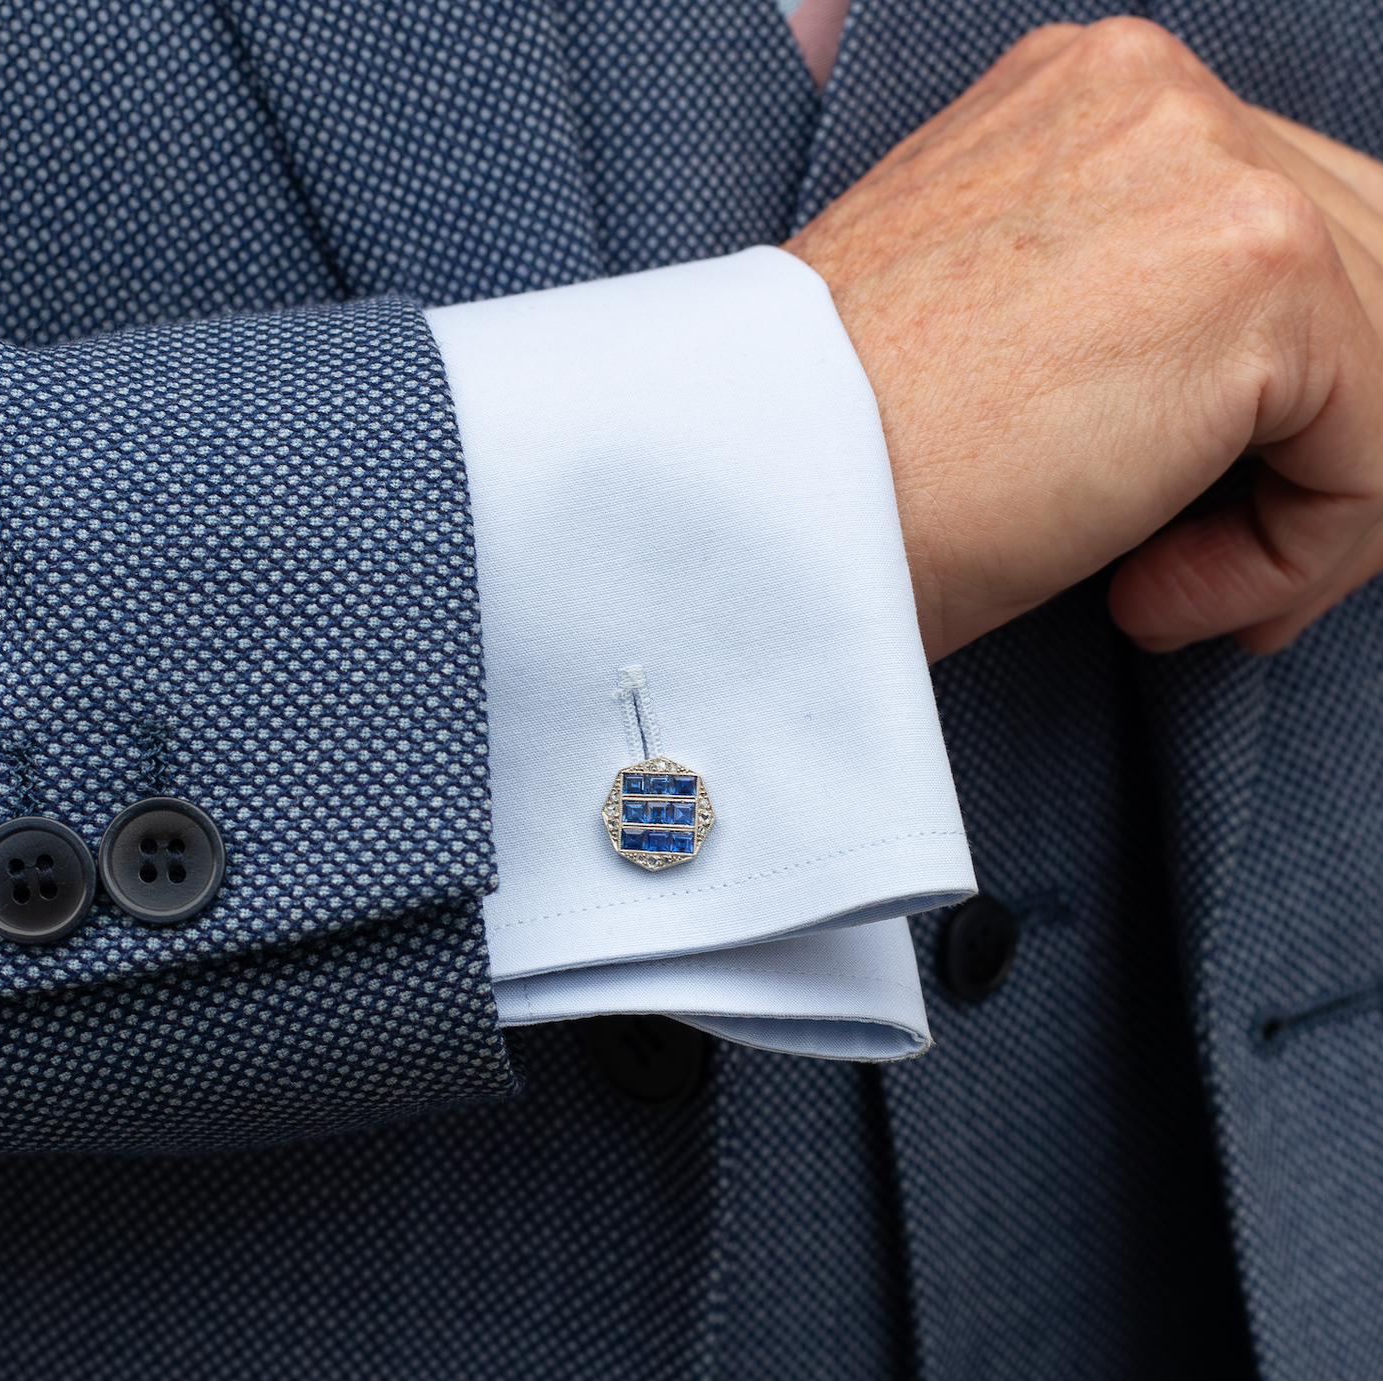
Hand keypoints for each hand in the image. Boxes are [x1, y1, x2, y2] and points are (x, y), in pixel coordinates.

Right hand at [785, 19, 1382, 660]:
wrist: (748, 504)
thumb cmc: (841, 462)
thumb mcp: (998, 345)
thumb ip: (1127, 314)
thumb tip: (1245, 396)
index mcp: (1087, 104)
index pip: (1287, 234)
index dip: (1282, 399)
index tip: (1199, 523)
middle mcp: (1158, 96)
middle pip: (1370, 278)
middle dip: (1322, 453)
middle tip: (1219, 579)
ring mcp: (1211, 164)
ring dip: (1305, 515)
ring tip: (1165, 594)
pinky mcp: (1254, 272)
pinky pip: (1376, 448)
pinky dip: (1290, 557)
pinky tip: (1151, 596)